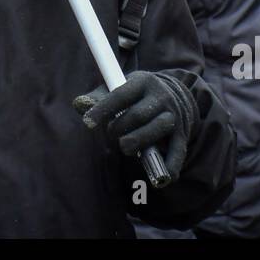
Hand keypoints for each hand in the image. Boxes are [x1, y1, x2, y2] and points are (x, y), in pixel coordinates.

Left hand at [73, 70, 196, 181]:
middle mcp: (161, 96)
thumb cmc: (135, 95)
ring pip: (158, 128)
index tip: (88, 122)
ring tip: (125, 147)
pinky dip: (171, 165)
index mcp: (143, 81)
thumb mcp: (119, 87)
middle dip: (120, 127)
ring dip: (139, 141)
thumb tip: (78, 104)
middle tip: (110, 133)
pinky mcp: (181, 134)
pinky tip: (163, 178)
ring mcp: (173, 115)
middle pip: (139, 114)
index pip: (121, 95)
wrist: (174, 95)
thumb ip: (98, 97)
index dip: (103, 109)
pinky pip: (178, 150)